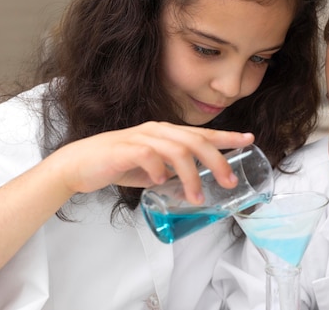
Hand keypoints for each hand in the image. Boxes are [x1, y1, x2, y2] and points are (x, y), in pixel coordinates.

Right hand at [47, 121, 254, 203]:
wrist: (78, 164)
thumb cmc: (117, 164)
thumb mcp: (152, 167)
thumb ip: (171, 170)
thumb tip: (191, 182)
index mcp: (166, 134)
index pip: (202, 133)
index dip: (227, 136)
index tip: (249, 139)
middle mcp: (157, 131)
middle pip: (195, 141)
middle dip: (217, 161)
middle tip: (229, 182)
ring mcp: (141, 138)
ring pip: (176, 150)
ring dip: (191, 175)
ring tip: (197, 197)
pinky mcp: (124, 149)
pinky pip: (148, 155)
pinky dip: (158, 169)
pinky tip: (161, 182)